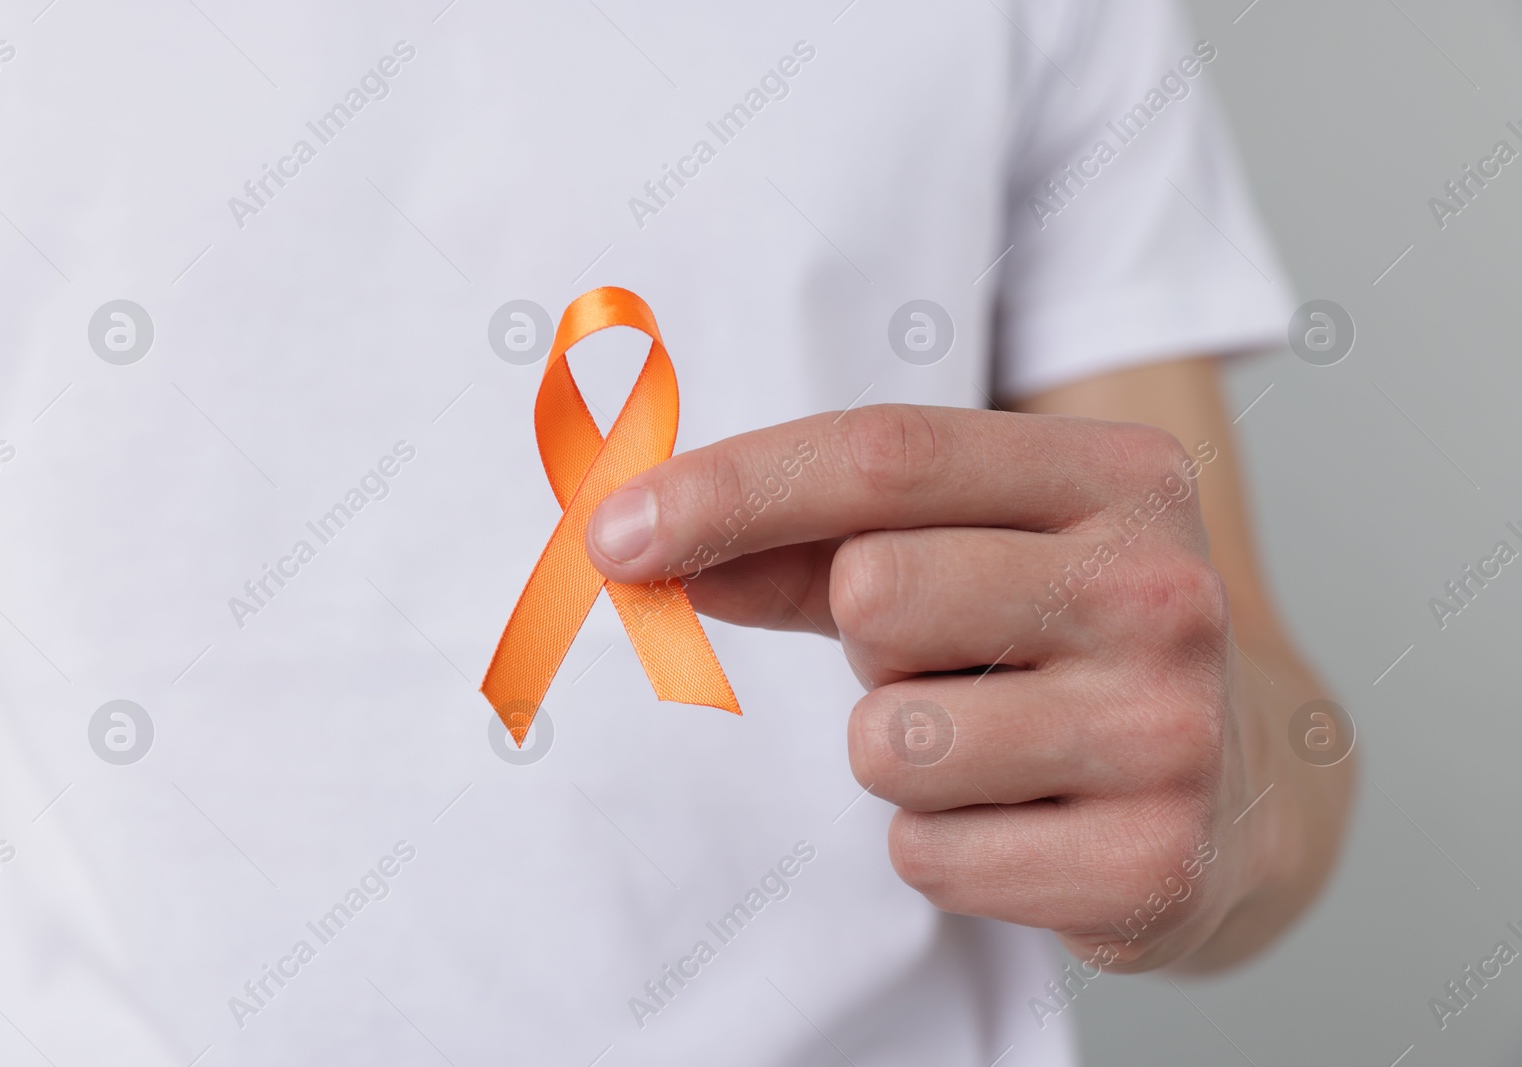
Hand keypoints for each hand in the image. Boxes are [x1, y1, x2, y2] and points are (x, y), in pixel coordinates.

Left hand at [586, 404, 1331, 971]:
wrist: (1248, 790)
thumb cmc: (1065, 643)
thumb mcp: (972, 552)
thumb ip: (810, 542)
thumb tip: (646, 547)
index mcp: (1121, 475)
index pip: (884, 454)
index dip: (728, 490)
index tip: (614, 532)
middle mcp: (1164, 589)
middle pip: (874, 592)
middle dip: (868, 642)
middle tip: (949, 659)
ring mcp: (1169, 731)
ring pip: (886, 739)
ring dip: (901, 751)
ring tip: (995, 744)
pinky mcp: (1152, 864)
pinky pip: (925, 854)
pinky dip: (941, 844)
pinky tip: (1025, 820)